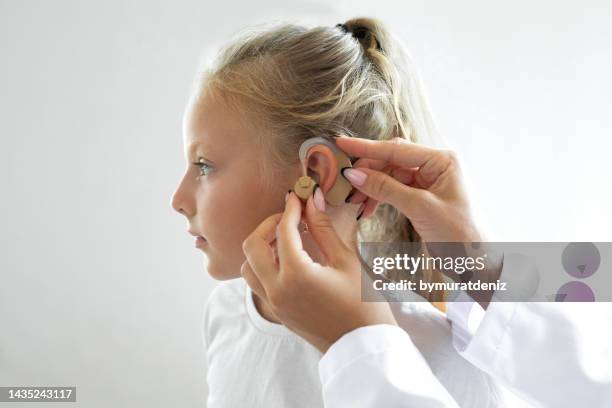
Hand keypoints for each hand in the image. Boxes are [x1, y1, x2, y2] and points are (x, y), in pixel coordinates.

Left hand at [241, 191, 396, 352]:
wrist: (364, 345)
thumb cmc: (364, 303)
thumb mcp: (347, 261)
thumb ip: (324, 229)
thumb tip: (312, 200)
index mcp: (297, 275)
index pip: (283, 231)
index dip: (291, 208)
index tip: (299, 196)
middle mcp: (277, 290)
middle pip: (252, 246)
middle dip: (268, 225)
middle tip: (289, 217)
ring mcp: (274, 303)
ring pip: (248, 266)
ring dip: (261, 247)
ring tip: (286, 238)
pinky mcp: (277, 312)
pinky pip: (256, 283)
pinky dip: (263, 265)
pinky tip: (285, 258)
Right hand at [337, 136, 502, 306]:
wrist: (477, 262)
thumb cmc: (460, 233)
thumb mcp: (420, 208)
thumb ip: (386, 189)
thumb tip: (355, 174)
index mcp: (442, 160)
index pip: (397, 149)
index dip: (366, 148)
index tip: (341, 144)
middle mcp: (435, 166)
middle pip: (391, 161)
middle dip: (367, 172)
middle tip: (345, 184)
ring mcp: (428, 181)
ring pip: (389, 176)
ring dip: (370, 187)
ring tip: (354, 201)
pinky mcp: (422, 197)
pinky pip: (393, 190)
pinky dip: (379, 197)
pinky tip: (367, 208)